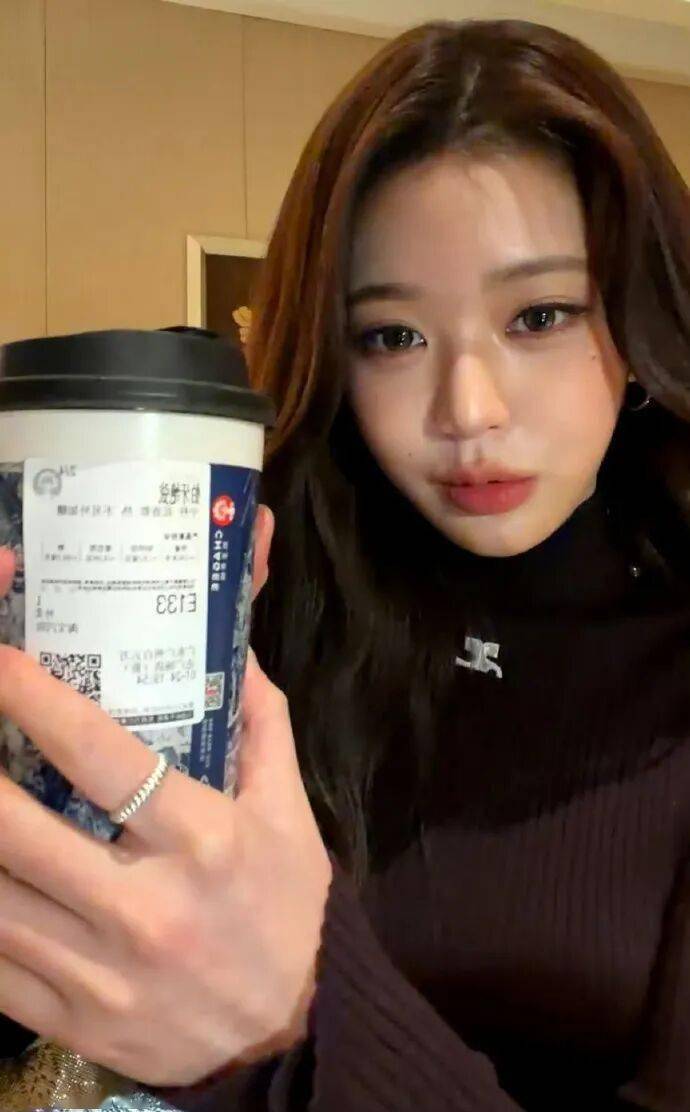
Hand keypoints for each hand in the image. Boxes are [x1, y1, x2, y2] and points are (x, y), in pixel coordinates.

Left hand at [0, 506, 332, 1085]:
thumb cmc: (283, 908)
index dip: (37, 701)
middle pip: (18, 829)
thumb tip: (232, 650)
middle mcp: (146, 907)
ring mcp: (101, 973)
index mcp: (203, 842)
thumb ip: (262, 728)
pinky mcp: (71, 1021)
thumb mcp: (292, 815)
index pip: (101, 758)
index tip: (3, 662)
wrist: (284, 1033)